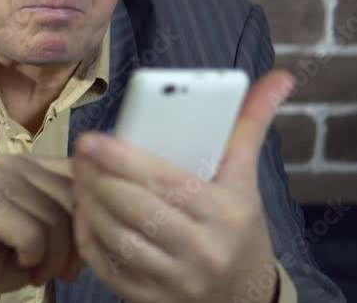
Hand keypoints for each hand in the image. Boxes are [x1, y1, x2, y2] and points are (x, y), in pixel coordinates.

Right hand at [0, 155, 82, 302]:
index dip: (88, 220)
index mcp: (27, 163)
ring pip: (56, 221)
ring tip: (35, 269)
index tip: (77, 254)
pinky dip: (34, 260)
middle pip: (73, 200)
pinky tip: (20, 265)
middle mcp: (11, 162)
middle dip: (75, 245)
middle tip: (57, 270)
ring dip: (54, 258)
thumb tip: (110, 211)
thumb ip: (69, 212)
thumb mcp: (45, 231)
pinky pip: (35, 234)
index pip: (82, 177)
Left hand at [69, 69, 293, 302]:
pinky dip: (89, 241)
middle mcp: (202, 250)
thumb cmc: (239, 223)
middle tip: (79, 155)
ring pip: (118, 239)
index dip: (121, 159)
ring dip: (89, 206)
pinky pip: (110, 269)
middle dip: (98, 178)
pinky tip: (82, 216)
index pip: (164, 180)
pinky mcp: (152, 300)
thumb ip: (252, 124)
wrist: (248, 293)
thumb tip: (278, 76)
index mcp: (224, 212)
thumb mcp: (245, 176)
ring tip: (78, 179)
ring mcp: (176, 279)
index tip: (91, 139)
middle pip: (135, 209)